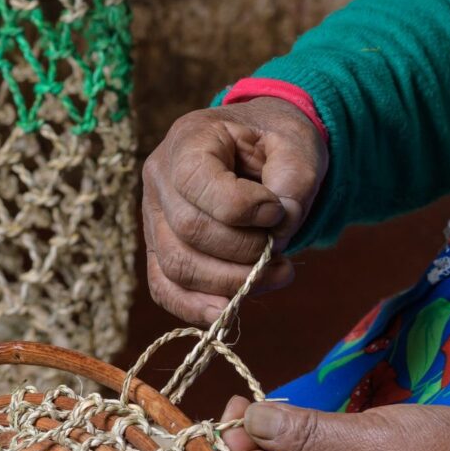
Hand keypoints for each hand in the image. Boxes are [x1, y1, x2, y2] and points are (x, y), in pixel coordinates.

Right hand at [142, 97, 327, 324]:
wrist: (258, 150)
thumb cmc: (275, 143)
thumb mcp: (296, 144)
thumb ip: (293, 181)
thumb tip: (276, 231)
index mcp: (187, 139)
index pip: (196, 182)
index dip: (242, 208)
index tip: (278, 212)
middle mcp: (158, 178)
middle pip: (189, 231)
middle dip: (243, 252)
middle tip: (280, 254)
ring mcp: (153, 217)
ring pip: (177, 266)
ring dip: (230, 283)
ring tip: (274, 274)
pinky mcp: (160, 250)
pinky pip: (164, 288)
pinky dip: (194, 307)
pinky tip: (227, 311)